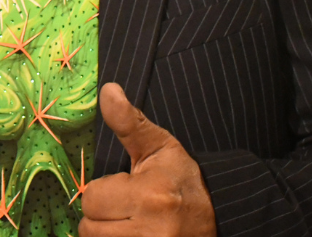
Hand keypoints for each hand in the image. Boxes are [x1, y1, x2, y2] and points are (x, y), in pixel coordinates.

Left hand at [80, 83, 215, 236]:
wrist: (220, 214)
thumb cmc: (182, 179)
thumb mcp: (159, 146)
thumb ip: (129, 122)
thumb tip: (108, 90)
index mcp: (149, 196)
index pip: (92, 198)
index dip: (103, 191)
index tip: (125, 187)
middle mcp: (150, 231)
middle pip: (90, 227)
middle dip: (102, 215)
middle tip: (125, 208)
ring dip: (107, 233)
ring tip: (128, 222)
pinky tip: (131, 233)